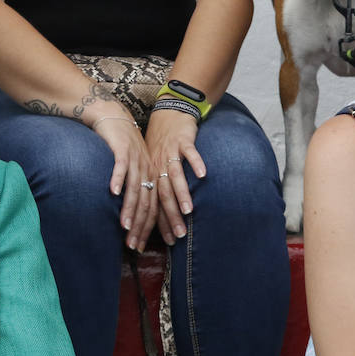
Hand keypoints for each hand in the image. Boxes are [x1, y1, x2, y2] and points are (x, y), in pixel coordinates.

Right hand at [89, 111, 154, 251]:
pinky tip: (113, 192)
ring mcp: (137, 161)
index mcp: (152, 178)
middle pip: (147, 202)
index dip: (151, 228)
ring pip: (136, 188)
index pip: (154, 208)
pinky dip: (118, 178)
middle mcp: (147, 171)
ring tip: (126, 226)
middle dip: (143, 226)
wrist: (115, 117)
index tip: (146, 247)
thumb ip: (135, 189)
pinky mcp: (123, 150)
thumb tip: (133, 214)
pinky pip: (121, 166)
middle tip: (136, 246)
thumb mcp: (134, 170)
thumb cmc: (122, 147)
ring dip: (130, 208)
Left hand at [144, 109, 206, 245]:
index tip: (163, 243)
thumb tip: (161, 211)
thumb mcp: (155, 163)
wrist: (169, 111)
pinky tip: (203, 175)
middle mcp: (158, 165)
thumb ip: (159, 184)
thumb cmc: (163, 141)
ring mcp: (170, 152)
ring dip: (181, 194)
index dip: (155, 224)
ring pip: (174, 176)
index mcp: (151, 174)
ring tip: (188, 211)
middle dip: (169, 217)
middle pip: (162, 194)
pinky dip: (196, 163)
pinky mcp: (183, 140)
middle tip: (178, 236)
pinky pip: (189, 153)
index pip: (153, 204)